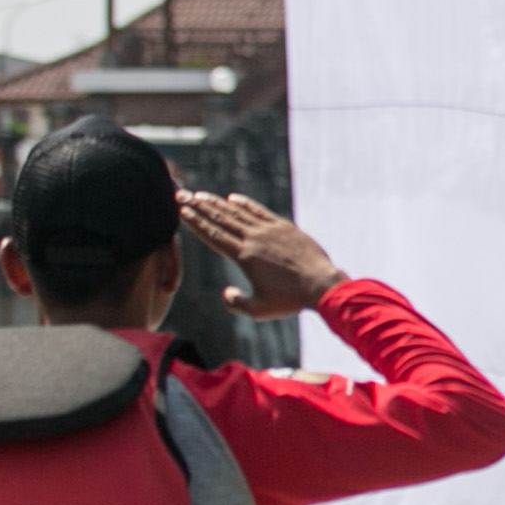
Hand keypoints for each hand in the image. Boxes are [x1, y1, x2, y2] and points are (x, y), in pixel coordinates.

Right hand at [179, 192, 344, 319]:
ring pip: (238, 213)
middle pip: (221, 219)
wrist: (322, 285)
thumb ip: (236, 303)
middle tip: (181, 195)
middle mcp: (254, 239)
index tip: (181, 211)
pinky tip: (233, 198)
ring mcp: (270, 230)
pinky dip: (245, 204)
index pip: (213, 235)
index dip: (196, 223)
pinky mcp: (285, 227)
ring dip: (217, 203)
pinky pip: (260, 212)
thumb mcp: (259, 310)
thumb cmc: (290, 300)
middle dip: (198, 207)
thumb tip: (225, 294)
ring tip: (200, 195)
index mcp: (244, 256)